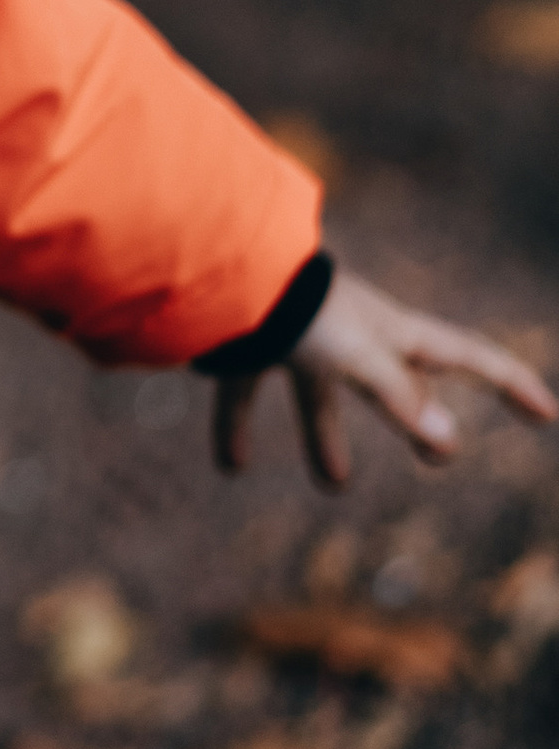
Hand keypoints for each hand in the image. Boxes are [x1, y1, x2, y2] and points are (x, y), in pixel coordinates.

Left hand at [212, 265, 556, 485]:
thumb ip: (401, 398)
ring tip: (334, 484)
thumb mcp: (360, 356)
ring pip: (320, 394)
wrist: (222, 264)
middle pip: (396, 383)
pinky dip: (238, 428)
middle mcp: (352, 334)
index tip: (547, 412)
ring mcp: (301, 337)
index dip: (512, 385)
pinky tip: (231, 465)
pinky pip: (247, 391)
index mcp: (394, 332)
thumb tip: (447, 440)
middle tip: (434, 460)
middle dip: (415, 417)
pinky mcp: (250, 343)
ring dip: (327, 437)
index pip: (471, 358)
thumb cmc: (302, 308)